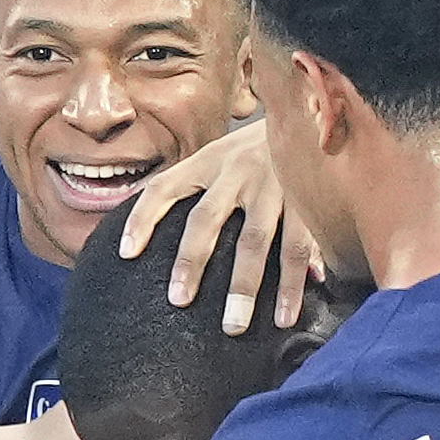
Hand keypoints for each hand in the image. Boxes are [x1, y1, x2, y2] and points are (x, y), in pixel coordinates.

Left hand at [114, 122, 316, 332]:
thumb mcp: (217, 154)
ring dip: (246, 285)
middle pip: (207, 220)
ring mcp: (274, 187)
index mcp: (209, 161)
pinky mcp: (309, 202)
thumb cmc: (253, 149)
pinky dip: (296, 281)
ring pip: (257, 241)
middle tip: (179, 301)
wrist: (313, 113)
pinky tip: (288, 313)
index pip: (164, 187)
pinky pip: (301, 247)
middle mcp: (237, 172)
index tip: (126, 253)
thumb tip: (144, 233)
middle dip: (192, 262)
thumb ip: (188, 186)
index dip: (143, 217)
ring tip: (235, 326)